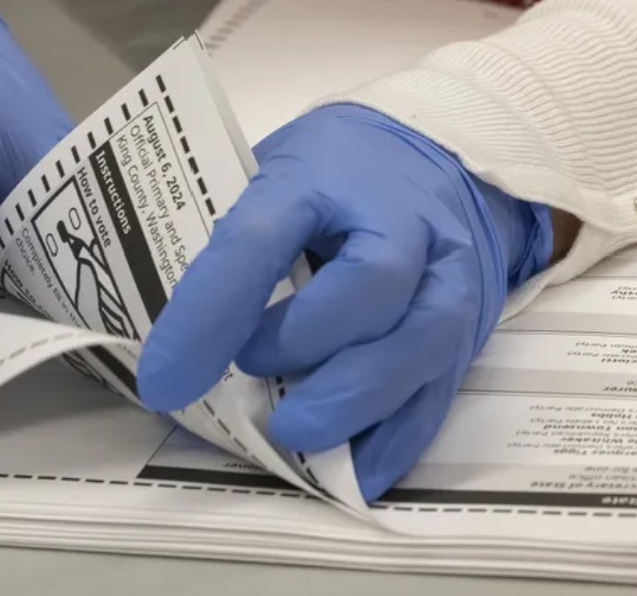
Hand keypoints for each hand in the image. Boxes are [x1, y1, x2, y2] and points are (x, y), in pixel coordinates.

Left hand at [137, 103, 551, 499]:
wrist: (441, 163)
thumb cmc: (333, 177)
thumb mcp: (274, 178)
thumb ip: (235, 244)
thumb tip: (178, 342)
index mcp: (326, 171)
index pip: (263, 235)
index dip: (212, 310)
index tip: (165, 377)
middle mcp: (401, 218)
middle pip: (371, 284)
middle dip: (303, 345)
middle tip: (251, 370)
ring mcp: (448, 273)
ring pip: (420, 341)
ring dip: (351, 401)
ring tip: (294, 431)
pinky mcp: (470, 328)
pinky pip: (442, 391)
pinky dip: (395, 440)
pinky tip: (353, 474)